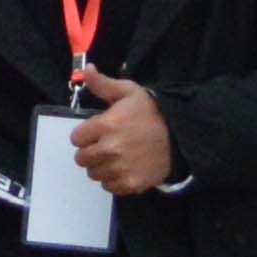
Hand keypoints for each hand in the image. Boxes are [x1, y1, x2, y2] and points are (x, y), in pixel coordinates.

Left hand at [66, 62, 176, 194]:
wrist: (179, 135)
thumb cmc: (151, 112)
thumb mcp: (128, 91)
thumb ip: (103, 84)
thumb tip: (86, 69)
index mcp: (106, 125)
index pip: (76, 138)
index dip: (84, 134)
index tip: (95, 132)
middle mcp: (110, 149)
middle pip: (82, 159)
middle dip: (89, 151)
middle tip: (103, 145)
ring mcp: (120, 169)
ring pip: (94, 173)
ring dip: (99, 166)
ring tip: (113, 157)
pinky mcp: (131, 184)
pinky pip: (108, 186)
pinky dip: (112, 179)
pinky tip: (122, 168)